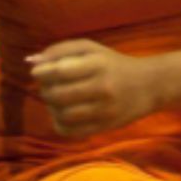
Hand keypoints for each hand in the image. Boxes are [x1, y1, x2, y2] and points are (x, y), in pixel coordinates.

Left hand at [29, 38, 163, 136]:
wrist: (149, 86)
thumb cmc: (113, 64)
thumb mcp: (91, 49)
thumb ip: (60, 51)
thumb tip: (31, 61)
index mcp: (99, 64)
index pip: (59, 71)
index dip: (41, 72)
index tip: (39, 72)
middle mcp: (102, 88)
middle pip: (56, 94)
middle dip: (46, 90)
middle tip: (51, 85)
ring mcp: (103, 111)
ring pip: (61, 114)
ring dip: (52, 107)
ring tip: (58, 99)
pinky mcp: (103, 128)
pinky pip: (68, 131)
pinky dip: (60, 122)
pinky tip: (65, 113)